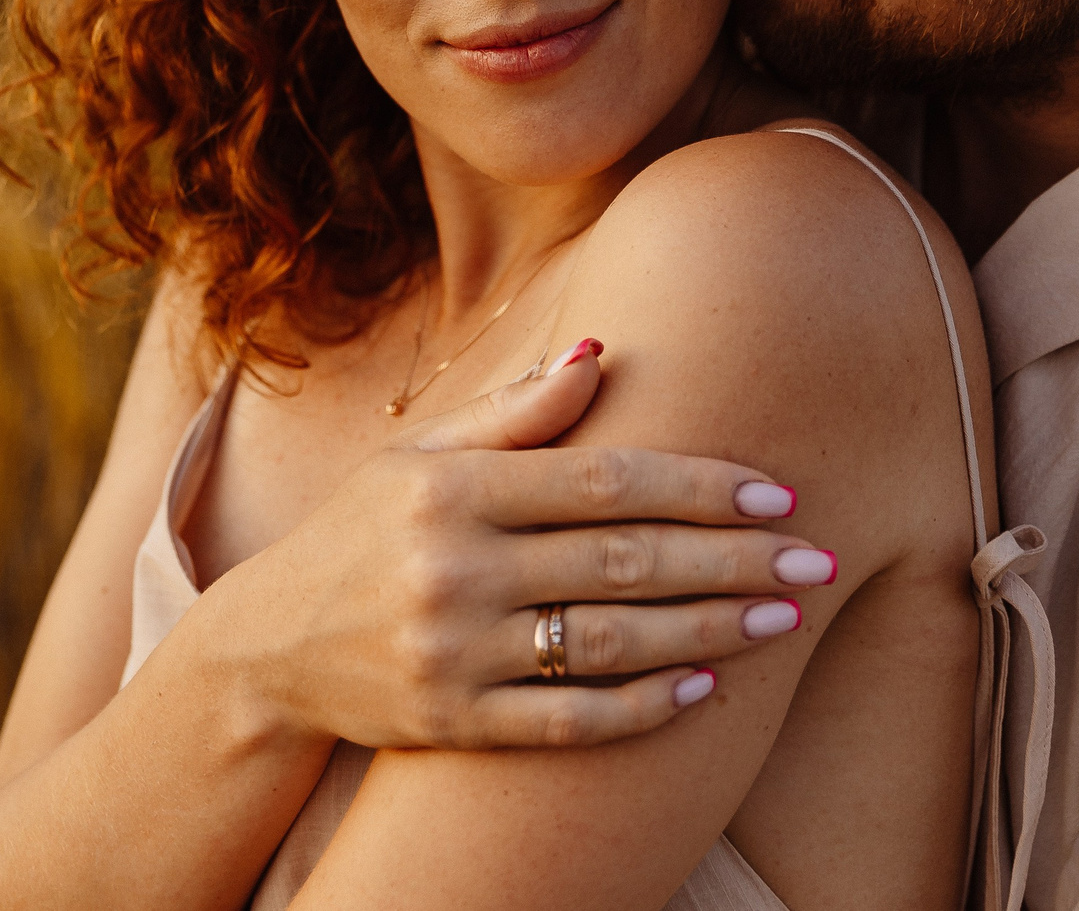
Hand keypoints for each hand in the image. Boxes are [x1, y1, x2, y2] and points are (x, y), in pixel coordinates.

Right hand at [203, 340, 832, 750]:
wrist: (263, 649)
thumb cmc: (360, 534)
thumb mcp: (418, 455)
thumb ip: (514, 412)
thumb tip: (603, 354)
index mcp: (451, 488)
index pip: (603, 480)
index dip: (699, 485)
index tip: (776, 491)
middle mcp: (453, 567)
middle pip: (623, 561)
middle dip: (732, 561)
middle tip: (815, 560)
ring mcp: (451, 651)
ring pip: (610, 641)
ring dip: (709, 631)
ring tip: (782, 621)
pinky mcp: (451, 723)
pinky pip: (568, 720)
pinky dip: (642, 707)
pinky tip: (703, 688)